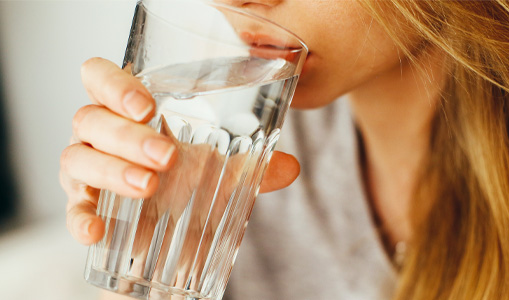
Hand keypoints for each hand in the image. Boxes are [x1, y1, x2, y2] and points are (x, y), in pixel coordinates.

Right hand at [60, 57, 299, 245]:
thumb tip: (290, 167)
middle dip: (128, 136)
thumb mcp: (220, 168)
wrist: (168, 226)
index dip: (115, 84)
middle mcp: (99, 133)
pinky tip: (98, 230)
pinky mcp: (84, 205)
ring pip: (77, 157)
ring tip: (150, 186)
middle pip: (91, 118)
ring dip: (113, 170)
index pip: (100, 78)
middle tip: (167, 156)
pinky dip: (80, 218)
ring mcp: (86, 169)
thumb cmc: (185, 179)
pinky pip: (72, 209)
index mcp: (127, 111)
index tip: (147, 106)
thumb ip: (251, 165)